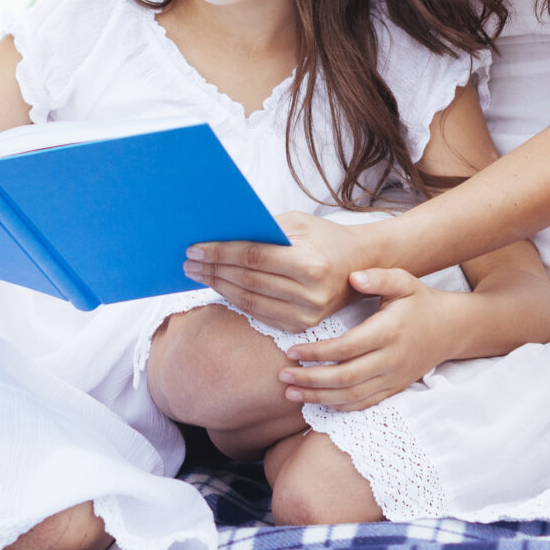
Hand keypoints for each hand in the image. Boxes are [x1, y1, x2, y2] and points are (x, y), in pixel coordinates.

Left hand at [184, 210, 376, 330]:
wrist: (360, 265)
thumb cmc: (326, 239)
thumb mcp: (300, 223)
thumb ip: (264, 228)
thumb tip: (222, 231)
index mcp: (310, 263)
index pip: (253, 257)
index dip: (220, 253)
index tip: (195, 248)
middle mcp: (309, 293)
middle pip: (247, 280)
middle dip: (213, 269)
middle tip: (189, 261)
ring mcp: (306, 315)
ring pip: (248, 301)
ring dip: (218, 286)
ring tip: (198, 273)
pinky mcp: (301, 326)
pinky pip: (258, 314)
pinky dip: (235, 300)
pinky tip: (220, 287)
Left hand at [278, 269, 458, 411]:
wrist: (450, 329)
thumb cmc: (420, 302)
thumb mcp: (404, 281)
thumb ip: (378, 277)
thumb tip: (354, 277)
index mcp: (388, 332)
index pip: (346, 348)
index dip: (317, 353)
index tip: (292, 351)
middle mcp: (390, 359)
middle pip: (345, 378)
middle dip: (310, 380)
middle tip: (283, 376)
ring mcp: (393, 378)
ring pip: (352, 396)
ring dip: (319, 397)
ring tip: (291, 393)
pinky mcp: (394, 389)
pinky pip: (364, 404)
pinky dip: (338, 406)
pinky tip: (317, 401)